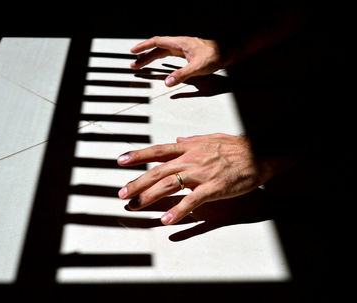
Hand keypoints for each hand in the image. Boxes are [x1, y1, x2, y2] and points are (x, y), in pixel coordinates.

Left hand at [117, 134, 278, 224]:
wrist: (261, 153)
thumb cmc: (236, 147)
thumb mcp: (210, 138)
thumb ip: (191, 140)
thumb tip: (177, 138)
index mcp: (189, 147)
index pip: (158, 151)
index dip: (138, 155)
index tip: (121, 160)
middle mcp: (190, 159)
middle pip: (158, 171)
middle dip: (137, 183)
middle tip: (122, 194)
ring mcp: (201, 174)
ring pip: (169, 185)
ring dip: (149, 196)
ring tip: (134, 206)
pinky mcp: (213, 188)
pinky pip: (192, 200)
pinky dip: (178, 210)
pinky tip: (166, 220)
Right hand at [130, 36, 222, 86]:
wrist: (225, 52)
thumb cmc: (214, 56)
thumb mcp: (197, 67)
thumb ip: (181, 75)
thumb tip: (167, 82)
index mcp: (179, 43)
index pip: (157, 42)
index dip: (144, 47)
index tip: (134, 52)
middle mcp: (178, 44)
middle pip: (156, 48)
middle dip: (144, 56)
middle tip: (133, 65)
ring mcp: (181, 48)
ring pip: (161, 52)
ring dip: (150, 58)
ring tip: (140, 65)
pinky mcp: (185, 53)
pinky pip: (167, 55)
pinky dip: (159, 59)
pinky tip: (156, 64)